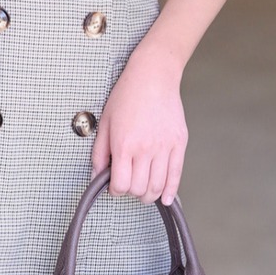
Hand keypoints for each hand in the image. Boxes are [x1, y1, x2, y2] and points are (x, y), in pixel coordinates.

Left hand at [89, 48, 187, 205]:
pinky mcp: (179, 144)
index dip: (114, 190)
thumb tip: (96, 176)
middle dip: (131, 192)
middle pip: (139, 189)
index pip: (120, 184)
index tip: (113, 185)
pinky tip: (165, 198)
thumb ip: (99, 153)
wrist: (153, 77)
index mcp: (124, 145)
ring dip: (149, 195)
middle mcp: (145, 149)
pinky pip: (176, 175)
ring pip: (158, 186)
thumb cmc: (126, 96)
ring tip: (143, 192)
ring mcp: (165, 147)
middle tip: (128, 185)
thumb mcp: (105, 122)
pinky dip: (170, 191)